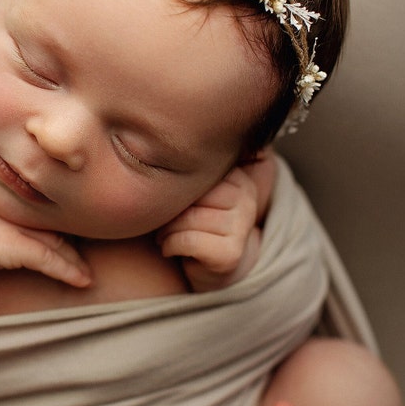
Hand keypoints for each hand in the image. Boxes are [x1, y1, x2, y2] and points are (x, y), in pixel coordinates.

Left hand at [155, 151, 275, 292]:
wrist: (210, 267)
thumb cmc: (193, 221)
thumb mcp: (192, 190)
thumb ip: (185, 167)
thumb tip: (158, 138)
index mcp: (237, 175)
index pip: (192, 172)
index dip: (173, 188)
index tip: (172, 200)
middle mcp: (246, 196)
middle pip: (190, 193)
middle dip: (169, 210)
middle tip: (166, 221)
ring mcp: (242, 225)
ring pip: (187, 217)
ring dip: (167, 230)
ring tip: (167, 235)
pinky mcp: (231, 253)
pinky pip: (187, 240)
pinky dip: (170, 246)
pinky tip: (172, 249)